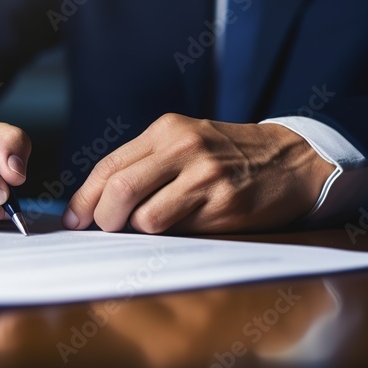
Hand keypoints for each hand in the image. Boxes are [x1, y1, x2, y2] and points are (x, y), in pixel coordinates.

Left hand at [63, 113, 334, 233]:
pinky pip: (179, 231)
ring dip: (141, 232)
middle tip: (108, 231)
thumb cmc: (230, 157)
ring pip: (145, 218)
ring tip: (157, 226)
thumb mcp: (187, 143)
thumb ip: (147, 165)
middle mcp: (184, 147)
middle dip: (104, 221)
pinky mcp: (226, 203)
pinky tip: (188, 226)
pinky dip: (173, 237)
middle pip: (119, 190)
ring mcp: (206, 175)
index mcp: (168, 130)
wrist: (291, 160)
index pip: (109, 166)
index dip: (85, 198)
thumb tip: (98, 203)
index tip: (75, 220)